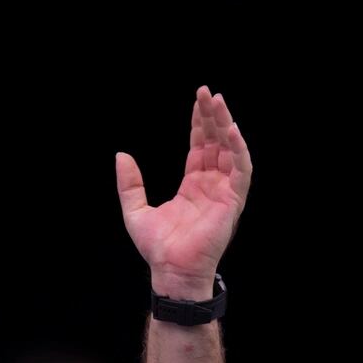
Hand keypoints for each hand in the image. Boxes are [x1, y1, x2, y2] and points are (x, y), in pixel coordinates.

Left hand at [117, 86, 252, 299]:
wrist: (171, 270)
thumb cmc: (158, 248)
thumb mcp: (135, 210)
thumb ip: (129, 183)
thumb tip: (121, 155)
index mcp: (193, 185)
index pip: (200, 146)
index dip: (199, 123)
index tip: (198, 99)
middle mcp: (211, 184)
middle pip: (216, 142)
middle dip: (213, 116)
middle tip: (207, 91)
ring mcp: (224, 191)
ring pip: (230, 150)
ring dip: (226, 125)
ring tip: (218, 102)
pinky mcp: (233, 201)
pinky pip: (241, 170)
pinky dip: (239, 150)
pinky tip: (232, 130)